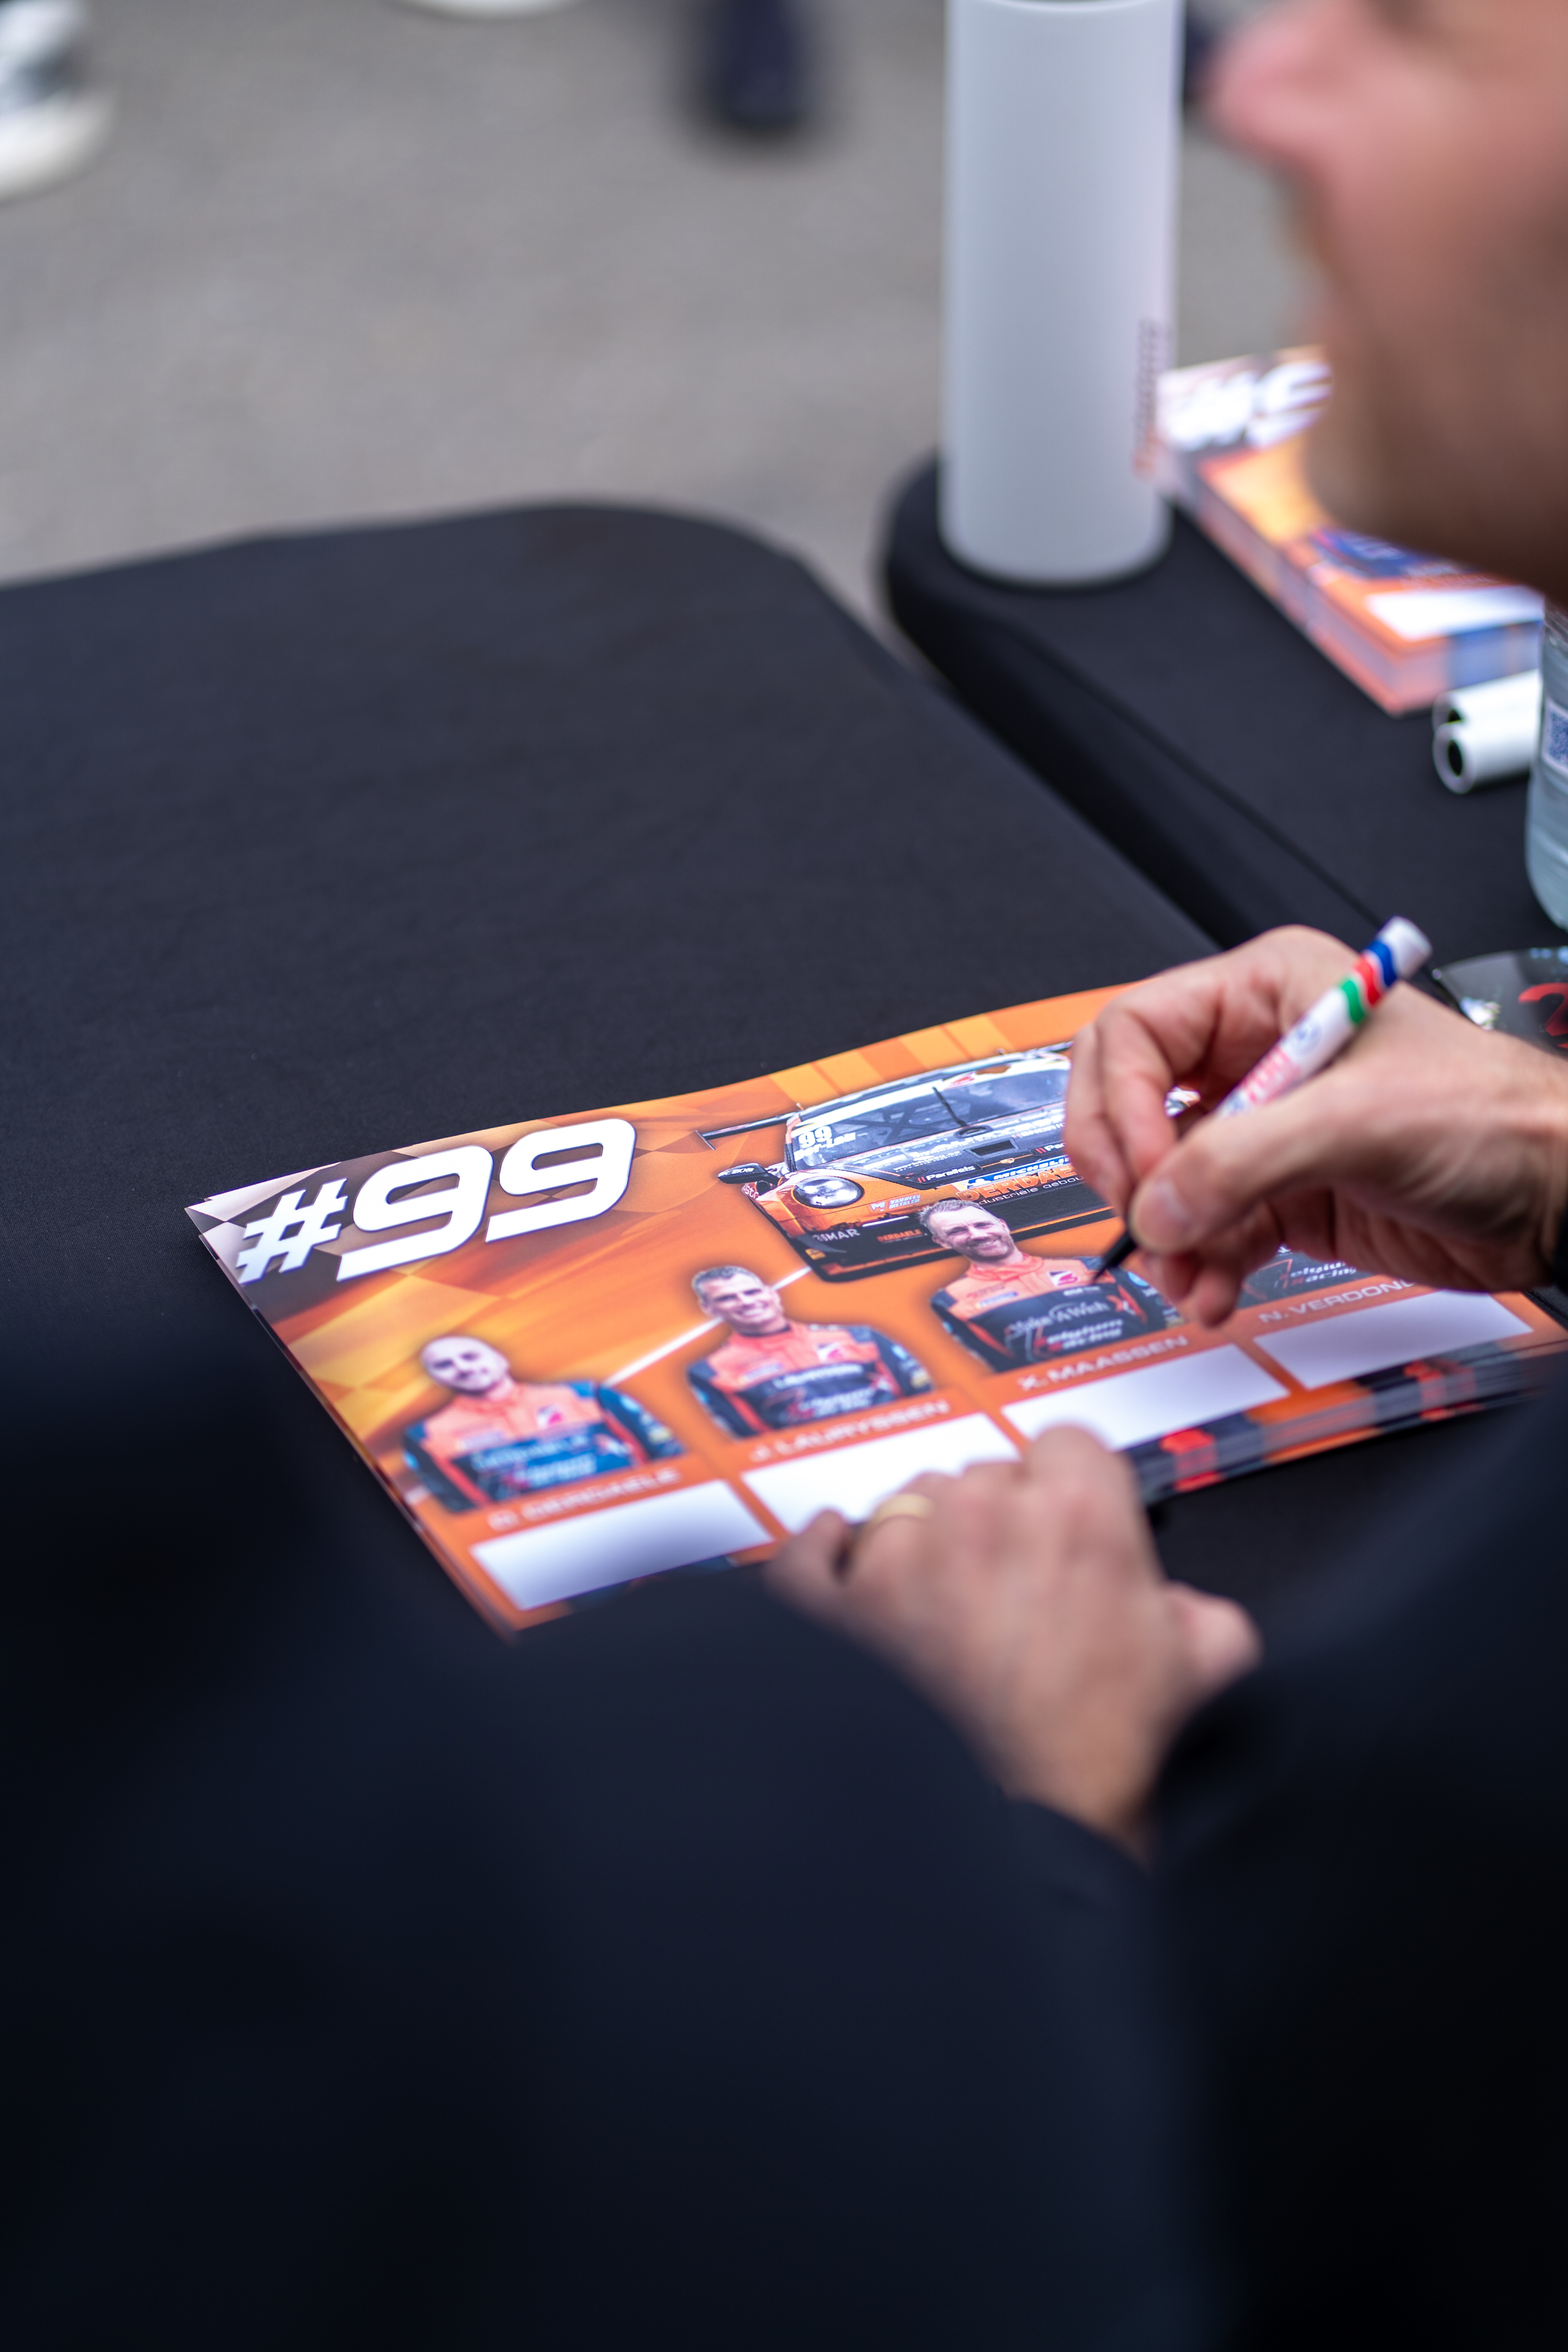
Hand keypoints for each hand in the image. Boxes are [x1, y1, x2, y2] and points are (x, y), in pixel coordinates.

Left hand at [765, 1430, 1258, 1852]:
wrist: (1021, 1847)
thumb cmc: (1092, 1771)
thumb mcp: (1203, 1677)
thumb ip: (1200, 1613)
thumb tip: (1179, 1606)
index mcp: (1076, 1518)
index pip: (1069, 1445)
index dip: (1074, 1488)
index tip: (1067, 1519)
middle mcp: (980, 1520)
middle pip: (988, 1477)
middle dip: (1004, 1524)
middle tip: (1017, 1590)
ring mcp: (895, 1559)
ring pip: (906, 1507)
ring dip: (926, 1545)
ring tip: (948, 1613)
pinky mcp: (831, 1610)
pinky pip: (812, 1551)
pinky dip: (826, 1551)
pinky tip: (838, 1553)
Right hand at [1066, 926, 1567, 1324]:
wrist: (1559, 1197)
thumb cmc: (1497, 1118)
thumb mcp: (1361, 1121)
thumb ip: (1245, 1160)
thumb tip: (1158, 1206)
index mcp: (1266, 994)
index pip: (1135, 1035)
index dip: (1123, 1105)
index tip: (1146, 1173)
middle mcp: (1254, 1056)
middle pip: (1130, 1106)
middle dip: (1133, 1176)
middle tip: (1149, 1222)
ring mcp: (1264, 1130)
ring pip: (1163, 1182)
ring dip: (1167, 1238)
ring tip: (1190, 1276)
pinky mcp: (1281, 1194)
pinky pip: (1205, 1230)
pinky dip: (1200, 1266)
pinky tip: (1215, 1290)